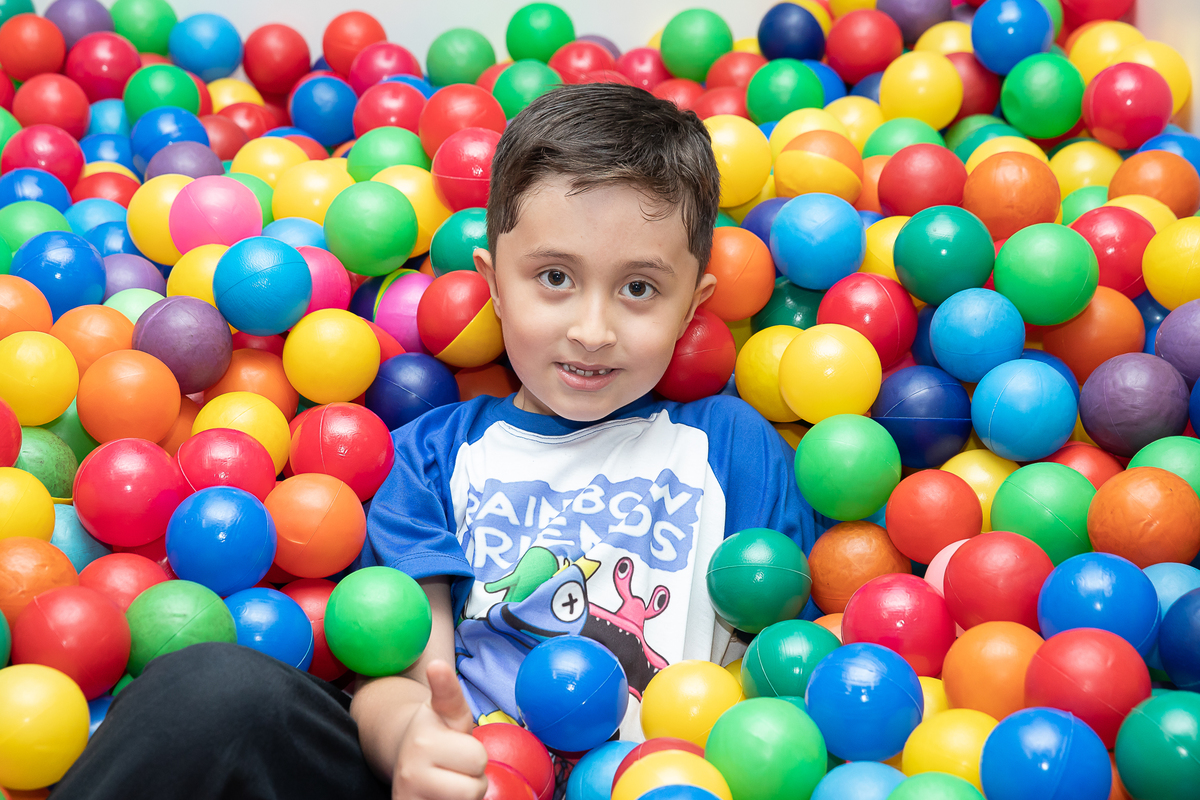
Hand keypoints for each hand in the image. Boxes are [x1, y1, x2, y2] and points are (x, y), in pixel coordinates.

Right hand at [392, 660, 488, 799]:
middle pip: (476, 783)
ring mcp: (407, 794)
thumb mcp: (447, 710)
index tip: (444, 705)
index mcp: (424, 739)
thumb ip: (448, 690)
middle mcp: (410, 769)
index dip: (472, 750)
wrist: (405, 759)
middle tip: (456, 765)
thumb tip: (437, 665)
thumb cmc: (437, 733)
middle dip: (473, 774)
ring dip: (465, 793)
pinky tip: (441, 794)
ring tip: (450, 780)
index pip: (477, 757)